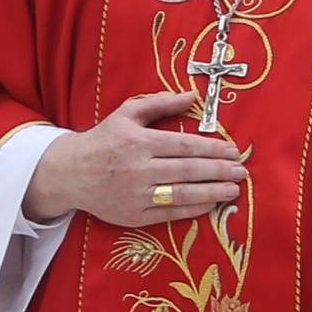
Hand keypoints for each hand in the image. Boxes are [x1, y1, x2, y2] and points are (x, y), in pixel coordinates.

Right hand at [25, 91, 247, 228]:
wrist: (70, 173)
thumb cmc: (104, 140)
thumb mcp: (127, 114)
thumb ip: (160, 104)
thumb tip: (192, 95)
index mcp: (139, 142)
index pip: (184, 145)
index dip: (212, 149)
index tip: (233, 150)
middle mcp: (139, 169)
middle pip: (188, 170)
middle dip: (219, 171)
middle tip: (241, 171)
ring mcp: (136, 195)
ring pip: (182, 194)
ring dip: (212, 192)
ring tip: (233, 190)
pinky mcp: (134, 215)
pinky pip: (169, 214)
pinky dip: (193, 210)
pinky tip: (210, 205)